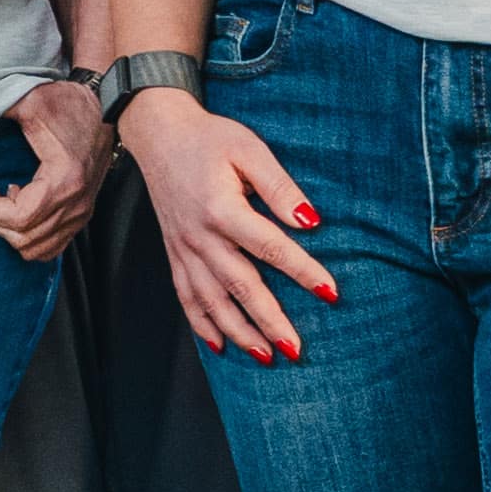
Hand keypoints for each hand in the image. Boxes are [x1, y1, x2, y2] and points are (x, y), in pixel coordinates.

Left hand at [0, 76, 106, 259]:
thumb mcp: (31, 102)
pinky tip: (20, 207)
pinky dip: (29, 236)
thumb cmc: (70, 104)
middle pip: (24, 237)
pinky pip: (52, 246)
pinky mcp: (82, 213)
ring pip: (36, 248)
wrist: (106, 108)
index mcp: (64, 179)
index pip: (19, 218)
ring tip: (0, 201)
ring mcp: (81, 212)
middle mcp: (76, 203)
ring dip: (10, 230)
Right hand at [126, 91, 340, 362]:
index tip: (331, 293)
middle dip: (270, 321)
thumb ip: (280, 187)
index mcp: (222, 209)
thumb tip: (311, 222)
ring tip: (265, 357)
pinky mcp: (174, 253)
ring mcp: (184, 249)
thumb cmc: (210, 139)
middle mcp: (200, 236)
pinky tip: (218, 346)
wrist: (159, 134)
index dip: (303, 271)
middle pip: (241, 286)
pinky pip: (186, 296)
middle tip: (296, 349)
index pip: (271, 248)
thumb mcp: (250, 150)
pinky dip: (201, 324)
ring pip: (212, 300)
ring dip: (238, 332)